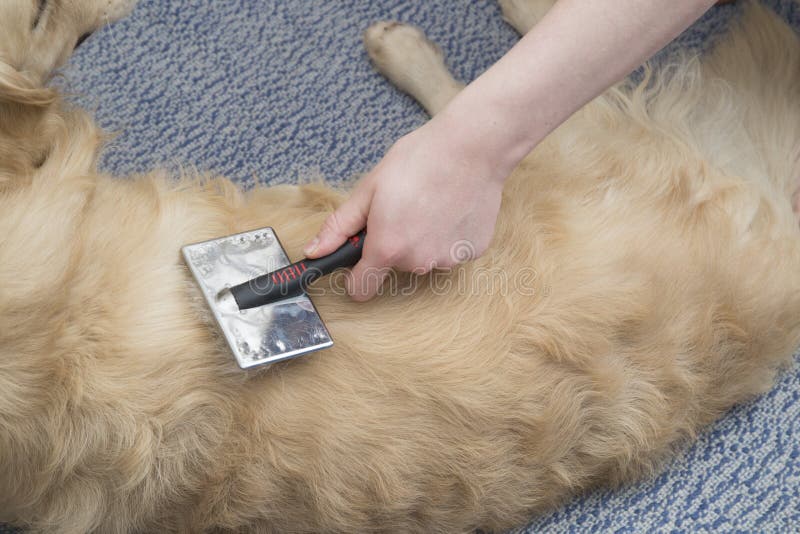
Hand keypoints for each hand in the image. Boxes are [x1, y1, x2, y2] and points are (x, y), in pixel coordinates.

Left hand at [304, 117, 505, 300]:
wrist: (473, 146)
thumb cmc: (420, 160)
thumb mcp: (369, 189)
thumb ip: (339, 227)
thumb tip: (314, 252)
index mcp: (387, 248)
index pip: (361, 289)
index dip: (355, 276)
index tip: (359, 261)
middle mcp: (418, 262)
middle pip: (396, 266)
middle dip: (394, 244)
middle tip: (402, 208)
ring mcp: (449, 259)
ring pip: (425, 257)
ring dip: (423, 239)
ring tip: (430, 203)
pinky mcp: (473, 251)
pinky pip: (451, 249)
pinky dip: (449, 234)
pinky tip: (451, 207)